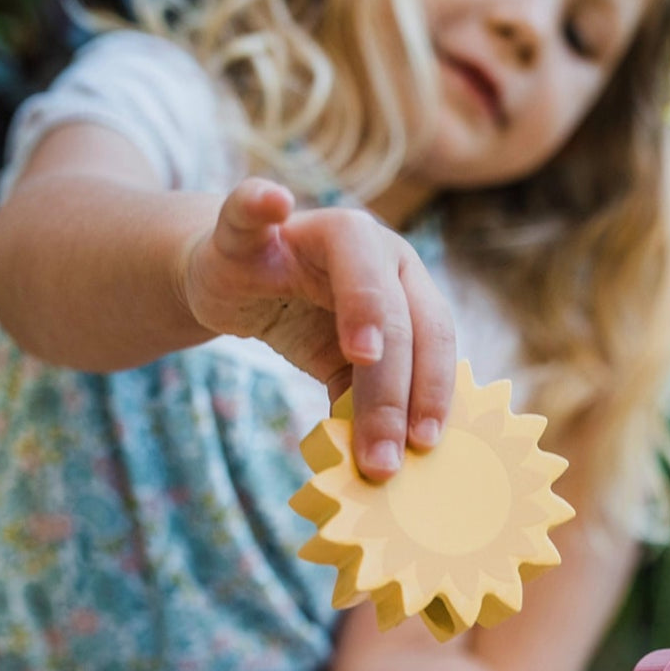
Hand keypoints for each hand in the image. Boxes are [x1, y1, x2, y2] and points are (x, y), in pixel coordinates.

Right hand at [178, 178, 455, 479]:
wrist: (235, 287)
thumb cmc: (306, 325)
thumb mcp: (343, 371)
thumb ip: (367, 402)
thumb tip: (390, 468)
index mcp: (407, 285)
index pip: (434, 338)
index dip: (433, 390)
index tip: (425, 444)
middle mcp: (375, 248)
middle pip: (401, 317)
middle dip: (394, 391)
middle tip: (382, 456)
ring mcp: (316, 231)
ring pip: (354, 264)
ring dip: (364, 308)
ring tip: (363, 356)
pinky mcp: (251, 229)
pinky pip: (255, 210)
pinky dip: (262, 203)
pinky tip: (274, 203)